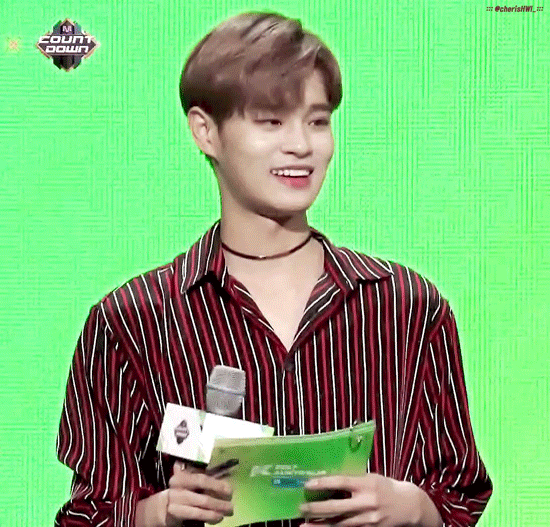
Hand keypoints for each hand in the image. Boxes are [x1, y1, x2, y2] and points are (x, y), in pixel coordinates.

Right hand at [164, 461, 233, 526]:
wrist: (163, 506)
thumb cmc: (182, 491)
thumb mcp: (190, 482)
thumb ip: (202, 480)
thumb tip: (225, 480)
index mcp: (182, 475)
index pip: (202, 479)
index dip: (217, 485)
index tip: (229, 490)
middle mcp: (177, 486)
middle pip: (203, 494)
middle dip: (220, 500)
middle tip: (231, 504)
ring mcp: (175, 500)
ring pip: (201, 505)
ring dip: (217, 509)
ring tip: (228, 512)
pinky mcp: (175, 513)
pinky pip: (196, 514)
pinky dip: (209, 516)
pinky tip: (218, 518)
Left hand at [299, 474, 441, 526]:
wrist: (409, 506)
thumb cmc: (386, 487)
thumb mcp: (370, 477)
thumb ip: (353, 479)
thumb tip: (328, 479)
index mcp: (366, 483)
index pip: (341, 482)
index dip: (323, 483)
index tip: (307, 484)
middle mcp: (367, 502)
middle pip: (337, 507)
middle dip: (316, 508)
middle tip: (301, 507)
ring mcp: (368, 519)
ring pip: (339, 524)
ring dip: (320, 525)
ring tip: (304, 524)